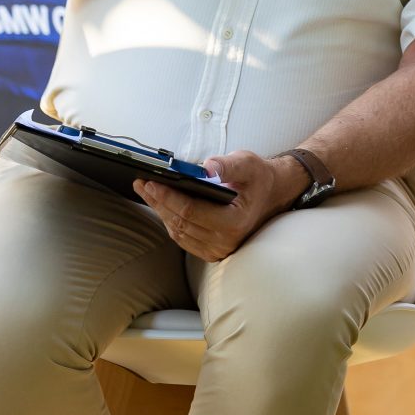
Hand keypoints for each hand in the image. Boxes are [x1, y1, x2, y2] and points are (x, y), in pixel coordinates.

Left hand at [134, 150, 304, 261]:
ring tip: (147, 192)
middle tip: (141, 184)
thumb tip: (206, 167)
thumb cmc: (259, 178)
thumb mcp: (248, 163)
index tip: (150, 182)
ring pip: (178, 232)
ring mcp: (218, 249)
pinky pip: (183, 238)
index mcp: (235, 223)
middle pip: (180, 222)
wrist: (273, 194)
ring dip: (161, 211)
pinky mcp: (212, 251)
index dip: (167, 197)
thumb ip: (228, 165)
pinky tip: (161, 205)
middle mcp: (226, 241)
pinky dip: (170, 221)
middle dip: (158, 201)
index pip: (191, 212)